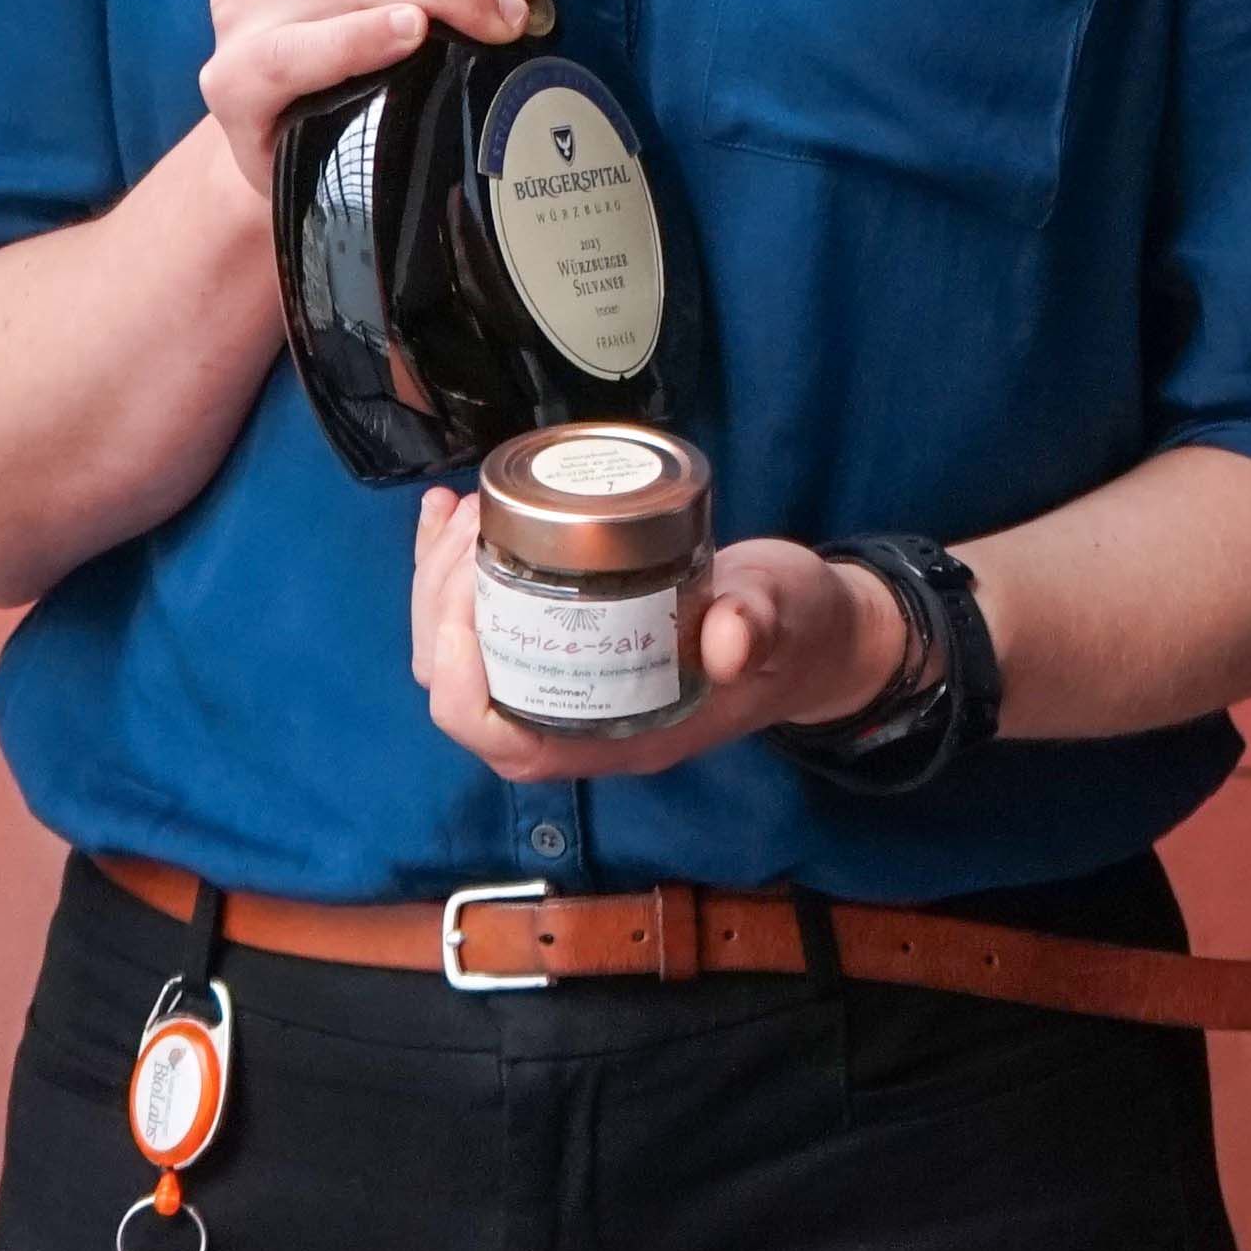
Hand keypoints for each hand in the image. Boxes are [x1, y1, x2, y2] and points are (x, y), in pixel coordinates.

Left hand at [404, 487, 910, 783]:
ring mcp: (569, 681)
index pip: (508, 740)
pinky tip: (449, 512)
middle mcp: (580, 719)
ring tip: (457, 509)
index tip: (467, 601)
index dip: (466, 683)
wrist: (812, 632)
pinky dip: (453, 566)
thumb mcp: (786, 623)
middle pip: (468, 691)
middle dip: (442, 609)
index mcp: (621, 735)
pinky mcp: (567, 639)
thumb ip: (758, 627)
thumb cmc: (796, 635)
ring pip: (465, 654)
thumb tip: (731, 640)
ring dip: (438, 582)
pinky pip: (487, 618)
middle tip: (467, 526)